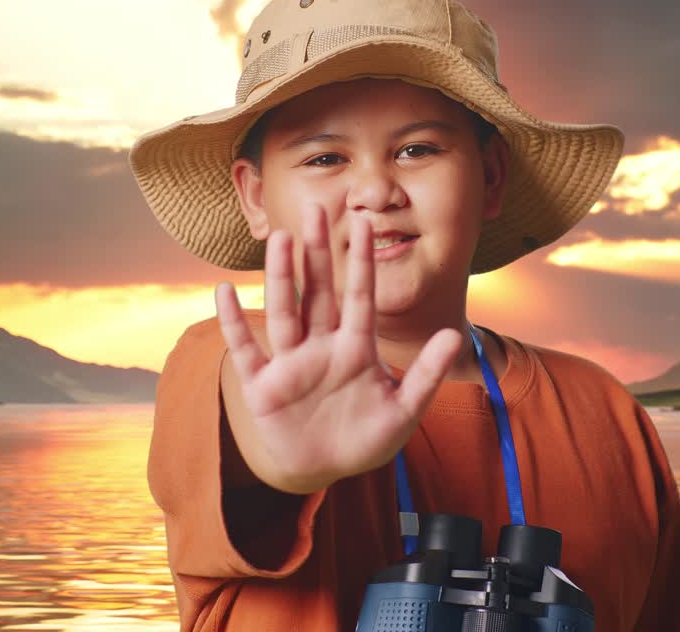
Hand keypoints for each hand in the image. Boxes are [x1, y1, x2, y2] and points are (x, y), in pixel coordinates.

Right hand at [214, 204, 462, 493]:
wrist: (323, 471)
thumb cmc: (365, 438)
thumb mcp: (404, 409)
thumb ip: (427, 373)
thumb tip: (454, 334)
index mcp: (355, 348)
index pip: (359, 296)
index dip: (361, 261)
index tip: (365, 222)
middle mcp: (320, 346)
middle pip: (318, 291)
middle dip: (317, 252)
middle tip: (313, 208)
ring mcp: (289, 363)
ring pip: (284, 312)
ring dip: (281, 277)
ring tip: (280, 239)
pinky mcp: (262, 385)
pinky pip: (245, 350)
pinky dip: (234, 324)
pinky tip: (224, 292)